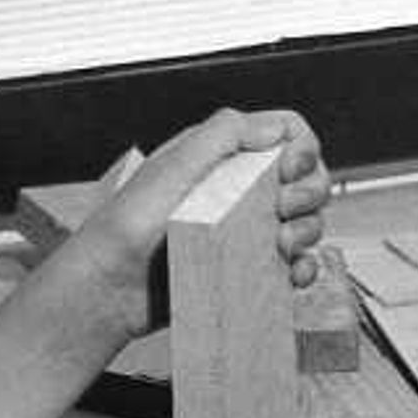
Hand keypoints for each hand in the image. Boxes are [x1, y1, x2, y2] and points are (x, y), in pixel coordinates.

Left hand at [43, 109, 334, 349]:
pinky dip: (305, 267)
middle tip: (283, 209)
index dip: (301, 147)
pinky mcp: (246, 269)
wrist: (108, 290)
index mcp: (222, 156)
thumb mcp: (171, 168)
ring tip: (282, 245)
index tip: (288, 170)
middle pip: (306, 176)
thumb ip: (221, 135)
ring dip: (309, 229)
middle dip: (309, 190)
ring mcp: (245, 231)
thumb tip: (275, 127)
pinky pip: (295, 264)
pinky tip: (293, 273)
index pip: (285, 134)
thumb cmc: (127, 228)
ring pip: (306, 220)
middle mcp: (238, 189)